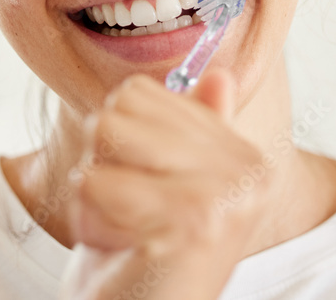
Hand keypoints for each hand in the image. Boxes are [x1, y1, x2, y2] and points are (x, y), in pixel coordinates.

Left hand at [59, 68, 273, 299]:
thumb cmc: (143, 261)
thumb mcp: (168, 187)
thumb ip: (196, 131)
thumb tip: (221, 74)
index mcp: (245, 158)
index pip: (138, 93)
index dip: (118, 143)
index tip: (145, 192)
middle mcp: (246, 172)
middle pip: (116, 112)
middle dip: (102, 165)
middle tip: (128, 215)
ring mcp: (222, 197)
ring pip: (103, 138)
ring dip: (93, 193)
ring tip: (123, 229)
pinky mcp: (189, 223)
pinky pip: (93, 183)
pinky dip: (89, 220)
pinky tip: (119, 249)